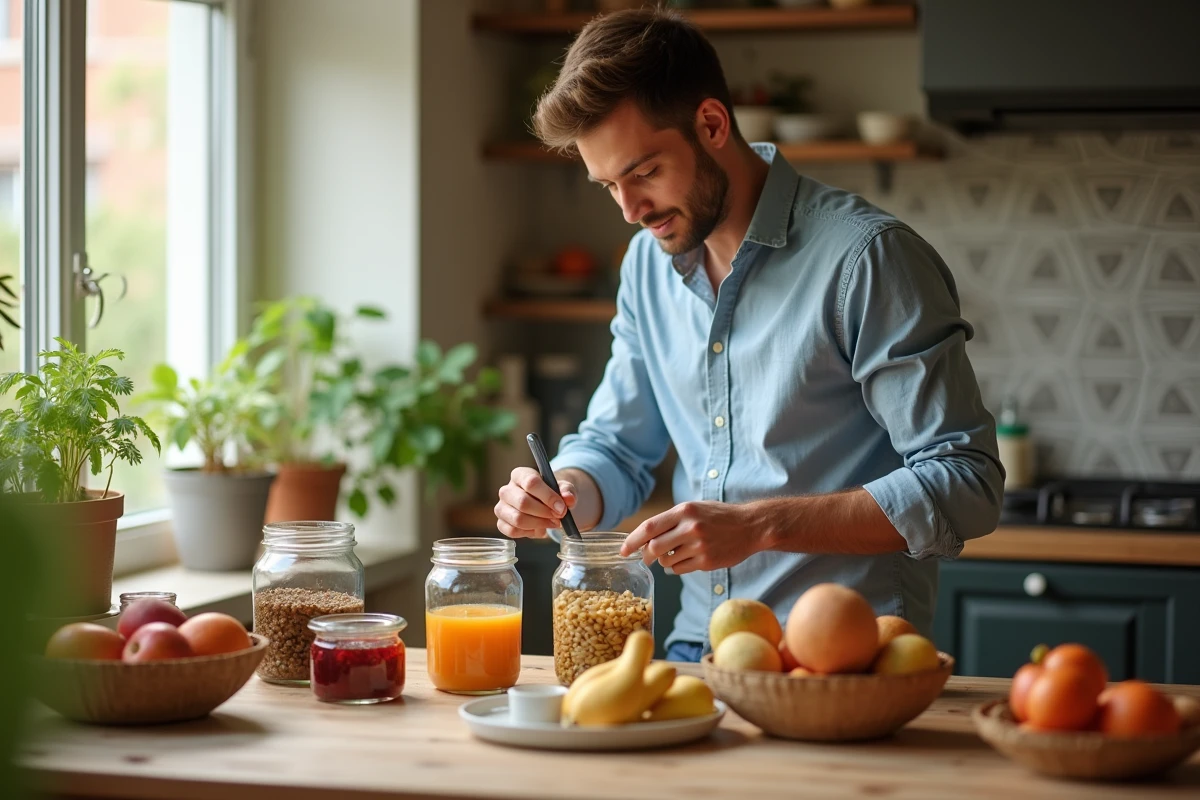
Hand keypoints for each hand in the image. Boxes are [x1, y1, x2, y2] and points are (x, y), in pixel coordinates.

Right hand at [495, 467, 576, 539]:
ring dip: (539, 524)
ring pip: (518, 519)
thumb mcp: (562, 488)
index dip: (548, 496)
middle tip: (559, 517)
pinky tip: (539, 528)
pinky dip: (530, 533)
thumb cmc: (551, 494)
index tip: (561, 508)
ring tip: (552, 523)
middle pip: (523, 502)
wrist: (545, 505)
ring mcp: (501, 507)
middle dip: (544, 513)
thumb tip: (568, 498)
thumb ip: (567, 491)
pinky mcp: (501, 523)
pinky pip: (513, 531)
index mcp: (520, 475)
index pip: (530, 482)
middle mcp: (506, 490)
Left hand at [621, 501, 764, 575]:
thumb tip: (645, 539)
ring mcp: (699, 546)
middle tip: (645, 558)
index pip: (649, 527)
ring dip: (664, 562)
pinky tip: (684, 561)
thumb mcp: (694, 509)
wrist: (751, 526)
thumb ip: (671, 521)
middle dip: (645, 556)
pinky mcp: (707, 562)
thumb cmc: (719, 516)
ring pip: (667, 561)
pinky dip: (676, 568)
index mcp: (684, 511)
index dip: (632, 540)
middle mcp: (690, 528)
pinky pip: (680, 569)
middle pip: (654, 548)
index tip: (623, 550)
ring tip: (674, 554)